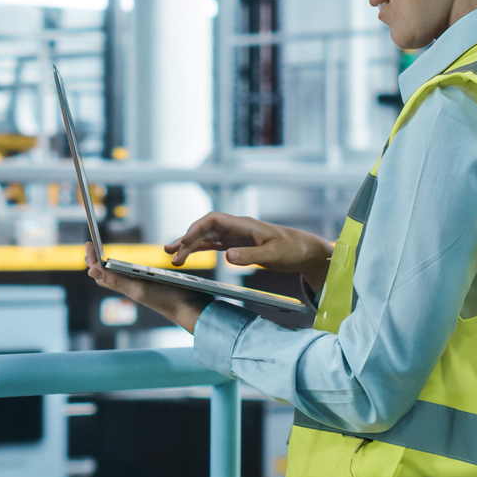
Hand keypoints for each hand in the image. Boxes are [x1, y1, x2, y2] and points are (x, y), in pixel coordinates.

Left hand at [84, 242, 210, 334]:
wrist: (190, 308)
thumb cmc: (166, 299)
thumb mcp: (138, 289)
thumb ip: (116, 280)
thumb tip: (91, 270)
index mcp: (125, 286)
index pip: (101, 273)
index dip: (92, 259)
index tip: (88, 243)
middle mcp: (131, 287)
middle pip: (107, 274)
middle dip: (96, 262)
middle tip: (90, 248)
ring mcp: (141, 286)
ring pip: (118, 276)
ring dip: (108, 266)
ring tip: (102, 258)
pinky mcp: (152, 285)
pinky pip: (133, 277)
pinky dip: (125, 269)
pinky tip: (129, 268)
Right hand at [165, 213, 333, 290]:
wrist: (305, 251)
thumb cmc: (292, 249)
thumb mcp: (273, 255)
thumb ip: (250, 256)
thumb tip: (227, 256)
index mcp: (243, 225)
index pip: (213, 220)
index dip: (196, 229)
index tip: (184, 242)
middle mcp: (236, 227)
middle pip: (205, 229)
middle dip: (186, 240)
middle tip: (171, 254)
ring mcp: (235, 236)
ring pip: (206, 237)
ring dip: (189, 245)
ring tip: (172, 256)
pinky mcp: (237, 245)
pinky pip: (213, 245)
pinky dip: (200, 249)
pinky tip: (188, 254)